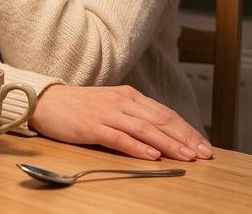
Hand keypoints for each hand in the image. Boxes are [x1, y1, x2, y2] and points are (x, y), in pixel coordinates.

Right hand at [27, 84, 213, 161]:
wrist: (47, 102)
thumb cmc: (80, 107)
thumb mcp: (112, 106)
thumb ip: (135, 117)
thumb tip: (163, 136)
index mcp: (130, 96)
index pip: (166, 114)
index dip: (187, 129)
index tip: (204, 145)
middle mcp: (122, 102)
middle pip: (160, 121)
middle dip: (185, 138)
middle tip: (204, 153)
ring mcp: (107, 113)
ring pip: (145, 129)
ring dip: (169, 144)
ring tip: (186, 156)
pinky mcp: (93, 126)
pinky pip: (119, 137)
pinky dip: (137, 147)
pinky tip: (152, 156)